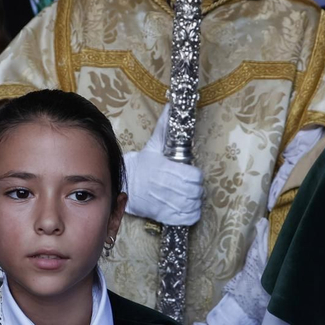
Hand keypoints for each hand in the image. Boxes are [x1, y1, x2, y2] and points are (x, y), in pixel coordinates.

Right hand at [123, 105, 202, 226]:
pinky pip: (186, 218)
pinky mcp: (164, 215)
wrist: (127, 185)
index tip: (193, 174)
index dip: (197, 176)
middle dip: (197, 189)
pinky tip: (188, 208)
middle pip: (195, 191)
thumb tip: (172, 106)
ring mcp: (165, 203)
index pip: (193, 176)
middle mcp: (166, 188)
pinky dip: (191, 214)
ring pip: (192, 205)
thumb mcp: (154, 145)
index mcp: (165, 170)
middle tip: (193, 185)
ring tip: (190, 196)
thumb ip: (165, 127)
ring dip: (195, 201)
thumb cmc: (144, 165)